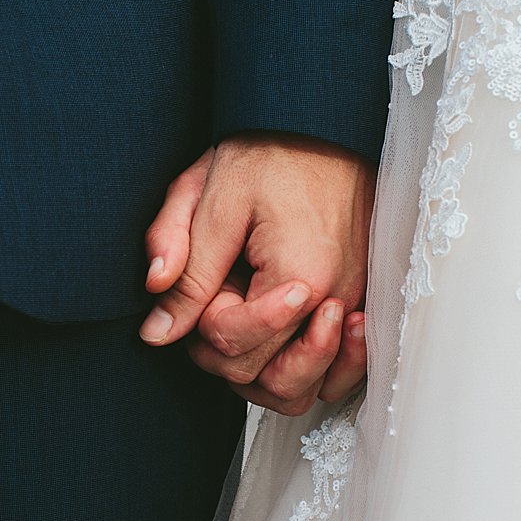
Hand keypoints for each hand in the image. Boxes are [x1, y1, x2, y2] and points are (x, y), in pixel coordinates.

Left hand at [140, 133, 373, 413]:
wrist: (328, 129)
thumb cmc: (272, 154)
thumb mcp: (212, 198)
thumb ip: (185, 266)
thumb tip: (157, 332)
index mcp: (298, 278)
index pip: (232, 345)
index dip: (202, 320)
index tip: (213, 272)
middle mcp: (336, 304)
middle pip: (265, 379)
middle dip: (226, 349)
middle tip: (222, 296)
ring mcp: (356, 310)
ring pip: (301, 391)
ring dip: (261, 372)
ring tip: (247, 323)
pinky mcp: (363, 308)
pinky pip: (337, 374)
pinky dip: (305, 373)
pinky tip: (283, 341)